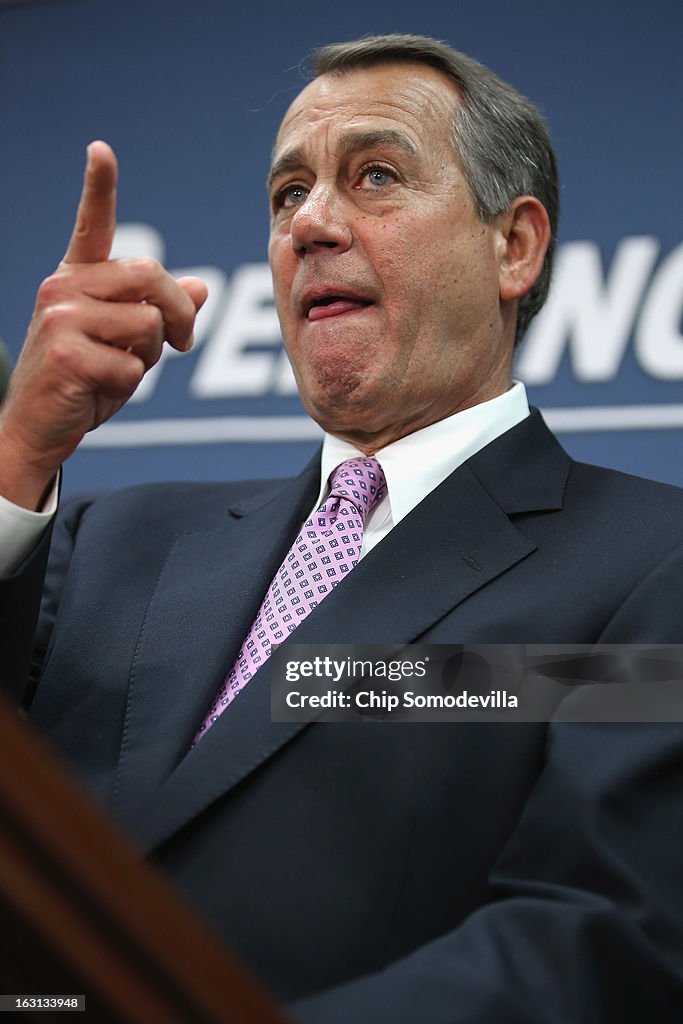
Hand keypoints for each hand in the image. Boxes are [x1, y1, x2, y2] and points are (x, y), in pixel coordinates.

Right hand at [0, 141, 207, 509]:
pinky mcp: (68, 354)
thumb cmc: (83, 382)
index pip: (91, 225)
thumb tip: (202, 287)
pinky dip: (130, 384)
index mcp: (76, 278)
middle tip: (183, 342)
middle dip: (179, 312)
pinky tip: (100, 389)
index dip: (98, 187)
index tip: (101, 150)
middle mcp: (64, 288)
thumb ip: (157, 312)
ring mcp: (62, 318)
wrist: (38, 428)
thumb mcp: (124, 342)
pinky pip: (133, 364)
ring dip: (150, 356)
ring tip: (119, 369)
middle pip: (151, 276)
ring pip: (148, 324)